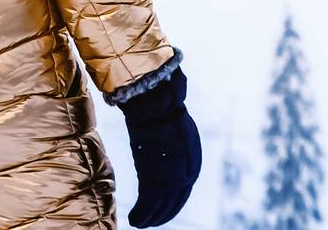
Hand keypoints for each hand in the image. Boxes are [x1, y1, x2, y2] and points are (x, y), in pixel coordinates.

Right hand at [119, 67, 201, 226]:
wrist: (158, 109)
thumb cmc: (165, 116)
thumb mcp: (178, 134)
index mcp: (194, 164)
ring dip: (150, 217)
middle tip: (151, 222)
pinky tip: (134, 219)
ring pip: (160, 207)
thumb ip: (176, 151)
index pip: (183, 193)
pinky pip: (148, 204)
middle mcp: (187, 175)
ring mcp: (172, 178)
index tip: (163, 212)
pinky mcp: (156, 179)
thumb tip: (168, 152)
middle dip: (162, 214)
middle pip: (173, 202)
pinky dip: (141, 214)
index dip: (173, 205)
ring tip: (140, 223)